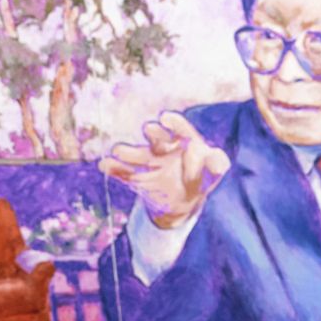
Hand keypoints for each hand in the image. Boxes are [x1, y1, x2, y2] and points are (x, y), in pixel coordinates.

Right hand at [99, 111, 230, 228]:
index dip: (174, 123)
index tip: (166, 118)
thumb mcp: (212, 173)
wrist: (181, 202)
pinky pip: (124, 173)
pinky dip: (114, 169)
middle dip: (154, 134)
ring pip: (137, 154)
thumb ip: (216, 165)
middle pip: (158, 138)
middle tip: (150, 129)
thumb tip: (216, 158)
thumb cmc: (200, 179)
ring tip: (118, 150)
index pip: (180, 128)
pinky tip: (104, 165)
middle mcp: (164, 147)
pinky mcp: (137, 177)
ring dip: (127, 151)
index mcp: (183, 141)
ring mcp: (148, 162)